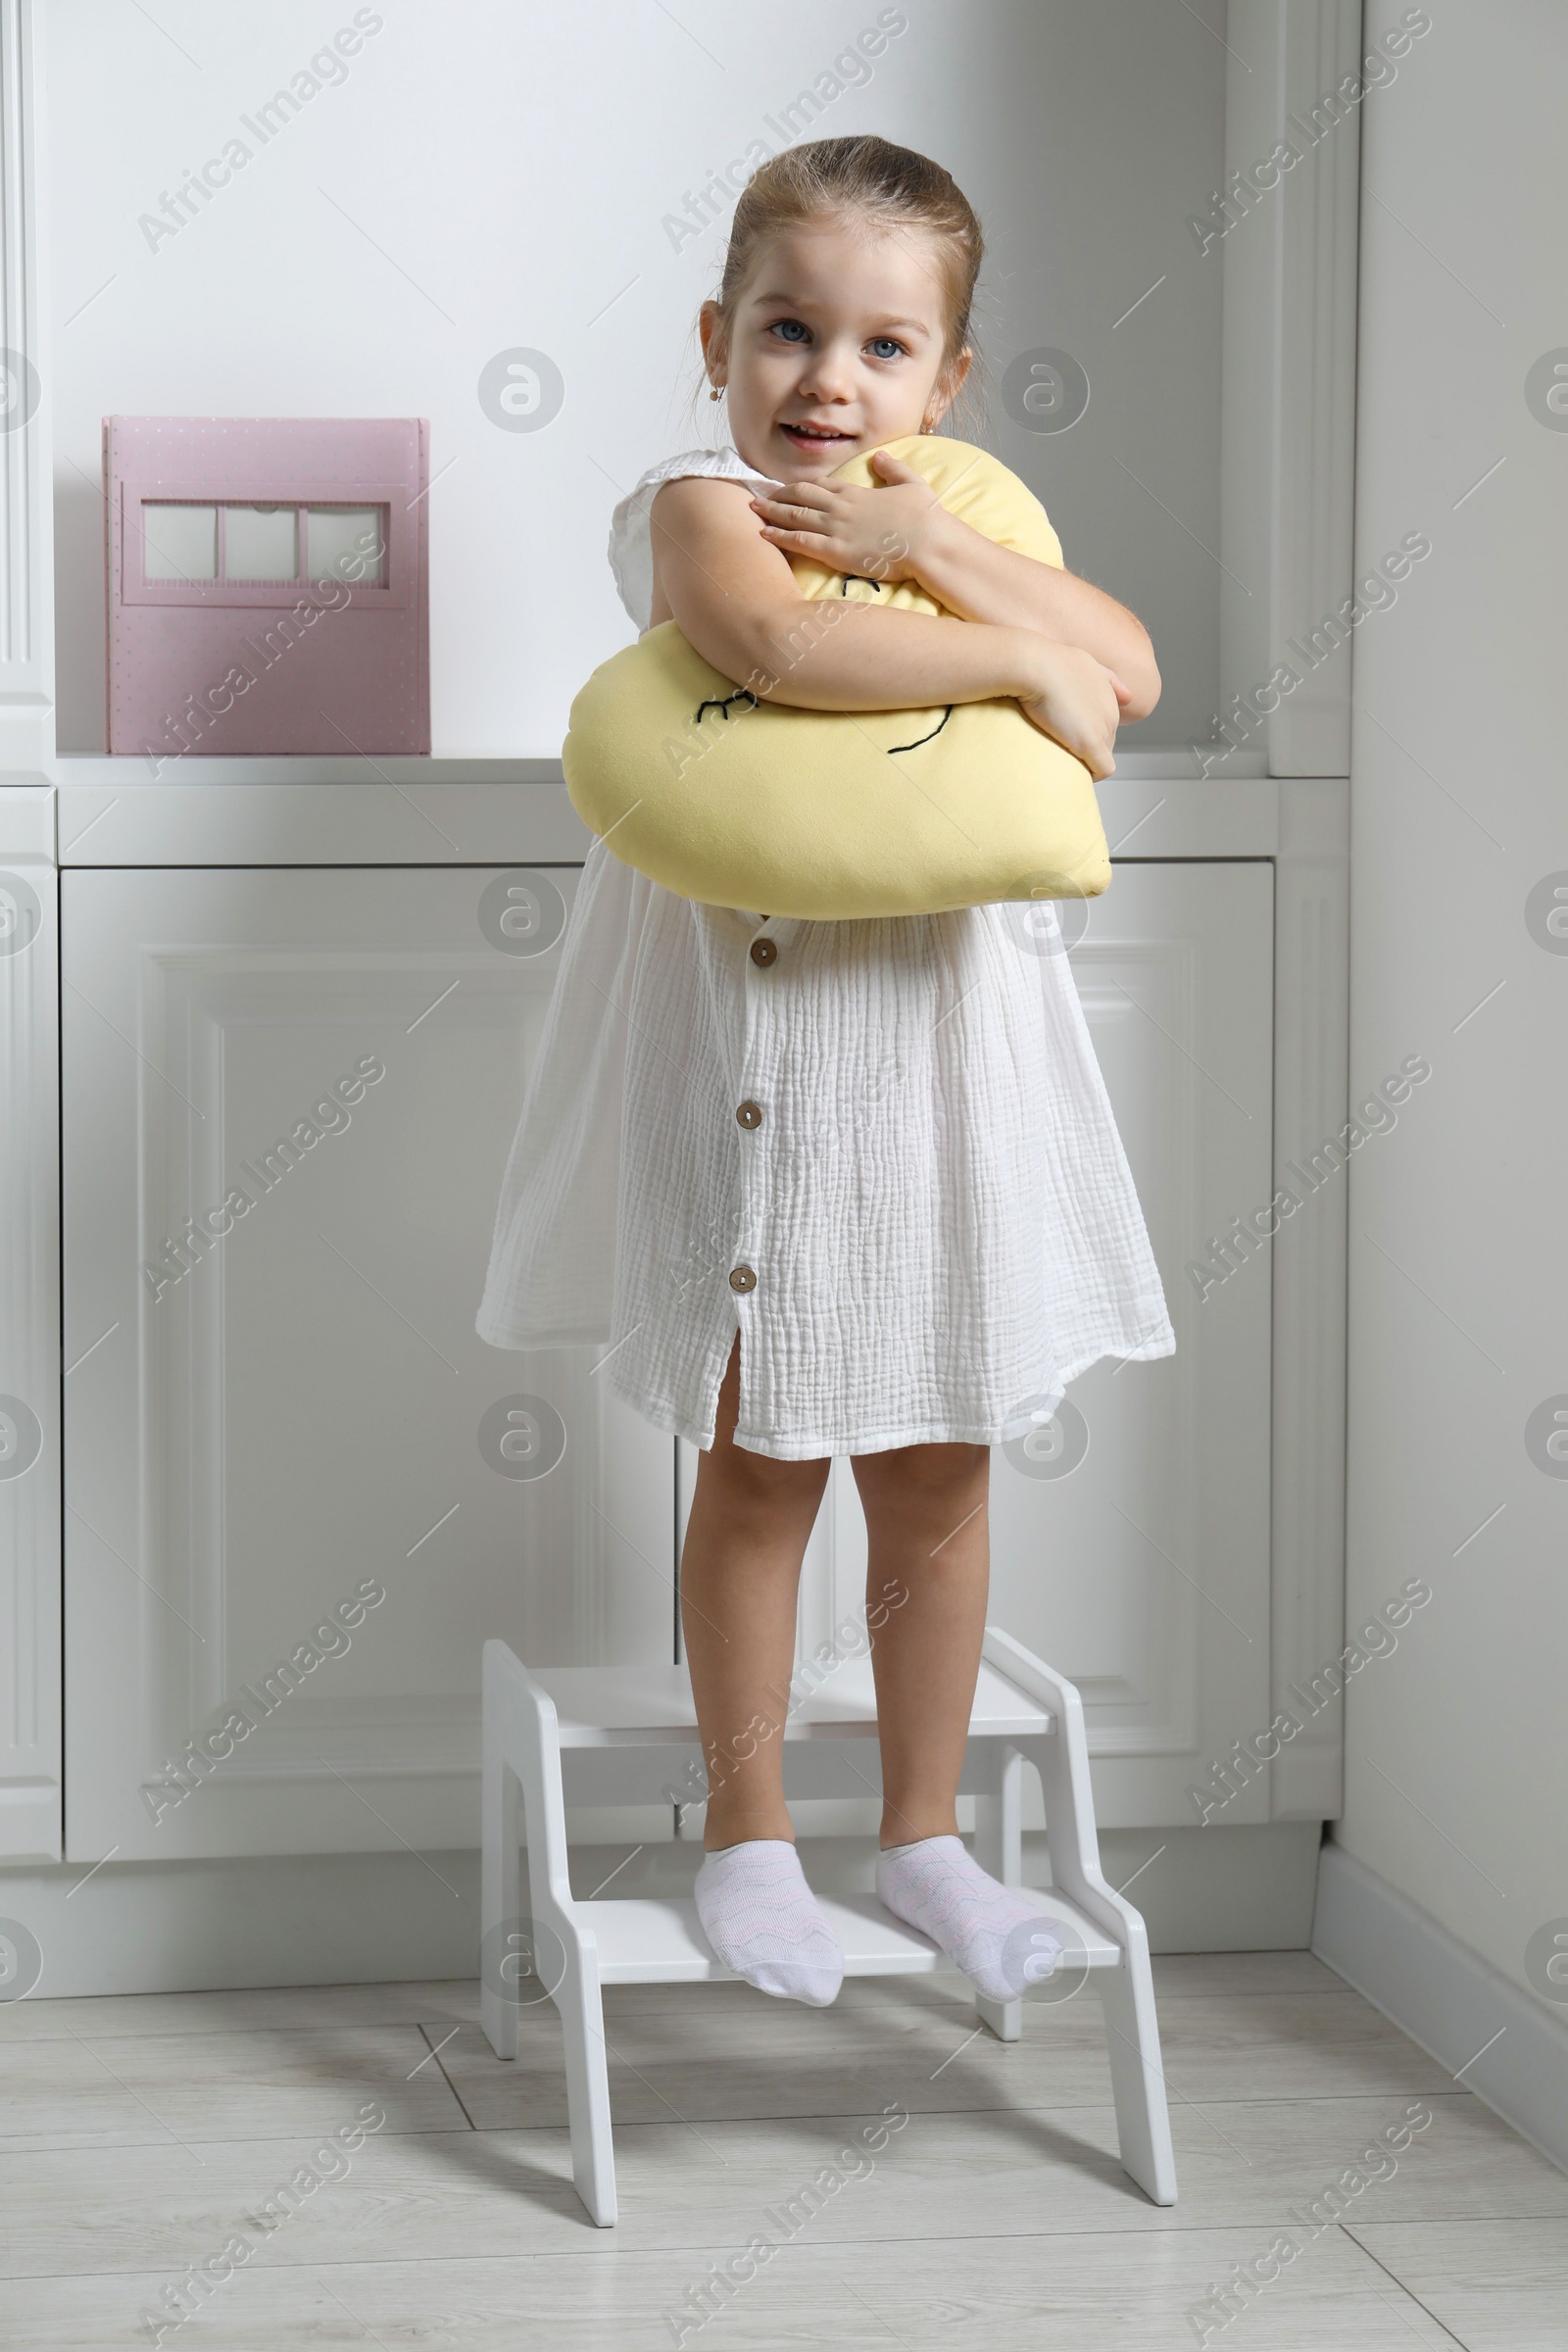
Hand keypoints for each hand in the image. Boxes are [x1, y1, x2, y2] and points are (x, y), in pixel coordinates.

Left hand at [748, 450, 940, 584]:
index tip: (787, 488)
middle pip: (801, 497)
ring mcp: (836, 528)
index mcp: (857, 493)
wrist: (928, 542)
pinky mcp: (835, 551)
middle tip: (759, 496)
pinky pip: (800, 541)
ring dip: (771, 512)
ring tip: (753, 510)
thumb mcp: (913, 484)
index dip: (801, 486)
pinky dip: (779, 535)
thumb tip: (880, 456)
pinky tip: (763, 533)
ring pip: (795, 516)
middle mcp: (841, 507)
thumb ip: (894, 468)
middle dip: (778, 495)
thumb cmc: (925, 518)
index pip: (821, 485)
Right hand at [1017, 641, 1129, 779]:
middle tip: (1060, 750)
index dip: (1085, 733)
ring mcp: (1103, 727)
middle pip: (1106, 742)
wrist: (1033, 666)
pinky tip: (1073, 774)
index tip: (1065, 736)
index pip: (1105, 724)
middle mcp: (1111, 711)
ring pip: (1103, 756)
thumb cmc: (1047, 662)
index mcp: (1108, 695)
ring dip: (1086, 762)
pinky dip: (1091, 775)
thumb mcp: (1083, 662)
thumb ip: (1106, 678)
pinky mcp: (1091, 742)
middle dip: (1086, 749)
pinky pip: (1102, 769)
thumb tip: (1128, 697)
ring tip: (1061, 761)